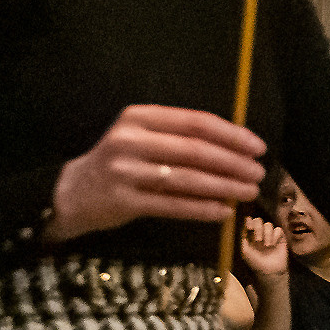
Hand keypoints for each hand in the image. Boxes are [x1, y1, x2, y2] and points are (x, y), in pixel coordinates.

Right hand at [48, 105, 264, 243]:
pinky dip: (202, 210)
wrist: (71, 192)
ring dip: (224, 187)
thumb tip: (236, 147)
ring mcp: (125, 172)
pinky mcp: (124, 202)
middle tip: (258, 173)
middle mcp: (131, 140)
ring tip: (248, 192)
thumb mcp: (142, 137)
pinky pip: (172, 206)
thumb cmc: (120, 162)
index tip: (257, 147)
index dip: (231, 134)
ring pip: (186, 179)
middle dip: (233, 163)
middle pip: (194, 150)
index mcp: (139, 117)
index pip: (195, 122)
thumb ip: (179, 136)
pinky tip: (223, 212)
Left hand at [237, 215, 288, 277]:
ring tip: (267, 246)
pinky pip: (278, 230)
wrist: (269, 271)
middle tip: (258, 240)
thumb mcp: (245, 251)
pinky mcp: (280, 238)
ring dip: (267, 234)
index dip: (249, 222)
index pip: (249, 223)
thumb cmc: (256, 263)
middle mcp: (260, 234)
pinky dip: (275, 236)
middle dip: (258, 228)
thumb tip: (245, 225)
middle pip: (258, 221)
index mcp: (250, 236)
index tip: (249, 227)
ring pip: (268, 225)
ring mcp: (270, 236)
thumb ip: (243, 237)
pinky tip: (273, 245)